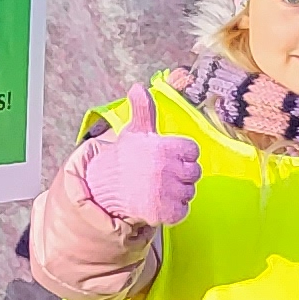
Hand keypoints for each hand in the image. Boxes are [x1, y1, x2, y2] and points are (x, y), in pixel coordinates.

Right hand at [76, 87, 198, 228]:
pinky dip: (173, 209)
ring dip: (177, 193)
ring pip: (188, 192)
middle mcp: (166, 168)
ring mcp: (166, 191)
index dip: (181, 155)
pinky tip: (158, 202)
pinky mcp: (164, 212)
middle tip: (160, 175)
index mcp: (164, 147)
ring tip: (157, 189)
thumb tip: (137, 87)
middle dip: (180, 175)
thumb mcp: (135, 132)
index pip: (192, 151)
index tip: (166, 158)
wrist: (104, 188)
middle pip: (194, 173)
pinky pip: (183, 210)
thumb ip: (144, 110)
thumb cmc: (125, 159)